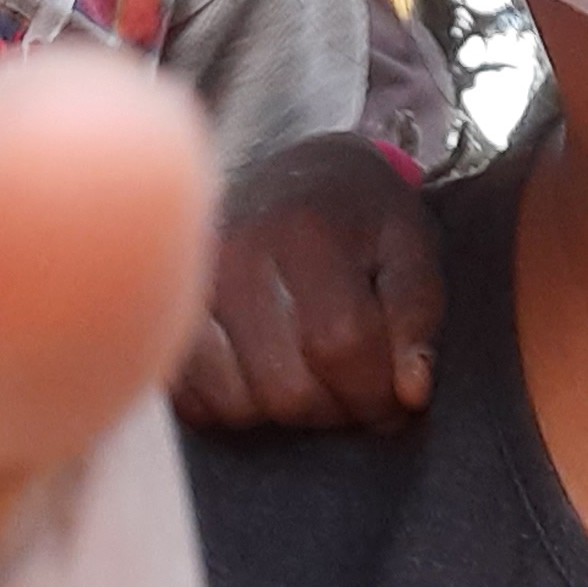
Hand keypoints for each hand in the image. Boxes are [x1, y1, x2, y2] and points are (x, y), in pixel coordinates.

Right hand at [176, 131, 443, 431]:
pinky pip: (195, 400)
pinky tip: (270, 374)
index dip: (377, 393)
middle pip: (288, 388)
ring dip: (290, 413)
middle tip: (358, 388)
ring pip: (240, 403)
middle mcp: (237, 255)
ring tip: (316, 376)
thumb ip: (417, 316)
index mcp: (307, 230)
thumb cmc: (362, 216)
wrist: (296, 173)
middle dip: (337, 409)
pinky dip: (239, 406)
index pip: (340, 344)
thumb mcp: (411, 246)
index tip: (397, 401)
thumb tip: (410, 394)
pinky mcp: (170, 313)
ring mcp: (192, 286)